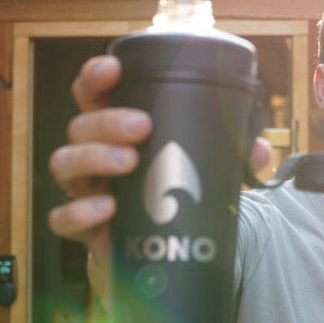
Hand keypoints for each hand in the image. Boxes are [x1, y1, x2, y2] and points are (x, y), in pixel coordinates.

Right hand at [47, 55, 272, 296]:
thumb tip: (259, 150)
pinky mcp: (82, 228)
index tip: (113, 69)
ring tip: (128, 162)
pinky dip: (81, 211)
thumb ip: (230, 154)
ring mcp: (83, 189)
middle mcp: (92, 153)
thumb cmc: (170, 194)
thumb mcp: (199, 169)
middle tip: (141, 127)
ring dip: (94, 157)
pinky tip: (107, 207)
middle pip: (80, 125)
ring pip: (64, 163)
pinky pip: (63, 219)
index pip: (93, 94)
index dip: (95, 76)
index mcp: (115, 129)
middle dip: (107, 121)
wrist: (155, 253)